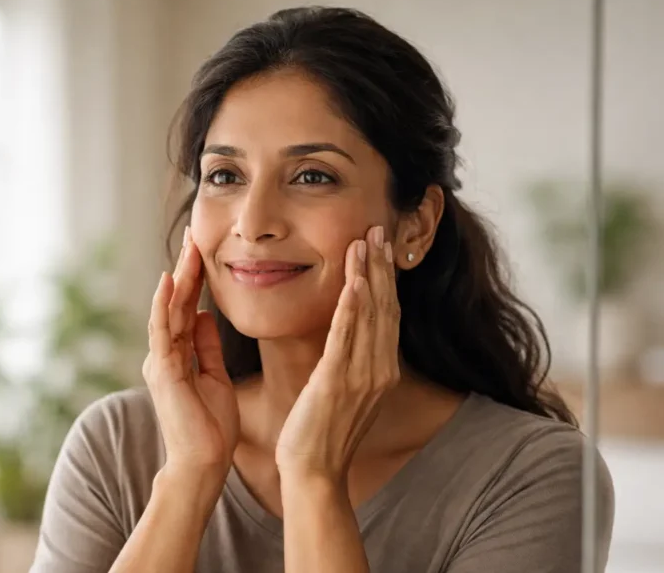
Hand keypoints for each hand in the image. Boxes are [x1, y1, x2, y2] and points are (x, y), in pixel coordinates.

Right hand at [143, 227, 238, 482]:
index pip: (185, 307)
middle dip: (185, 267)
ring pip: (168, 309)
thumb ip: (207, 347)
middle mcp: (164, 353)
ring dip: (177, 277)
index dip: (194, 277)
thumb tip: (204, 315)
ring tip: (187, 247)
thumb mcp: (215, 377)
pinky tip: (169, 281)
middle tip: (194, 234)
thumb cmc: (211, 427)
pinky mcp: (163, 370)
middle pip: (174, 301)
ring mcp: (161, 360)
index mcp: (177, 355)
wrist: (203, 463)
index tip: (203, 249)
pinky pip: (162, 330)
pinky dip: (163, 303)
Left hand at [275, 225, 400, 482]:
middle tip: (379, 228)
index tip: (381, 246)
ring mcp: (362, 376)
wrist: (314, 473)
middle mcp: (379, 370)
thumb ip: (350, 363)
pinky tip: (355, 281)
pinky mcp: (338, 382)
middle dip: (382, 266)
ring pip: (369, 315)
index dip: (386, 278)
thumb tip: (347, 338)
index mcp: (381, 371)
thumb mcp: (343, 392)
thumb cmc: (322, 434)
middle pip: (385, 307)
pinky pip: (347, 337)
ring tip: (365, 240)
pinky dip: (352, 307)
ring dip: (368, 275)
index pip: (387, 314)